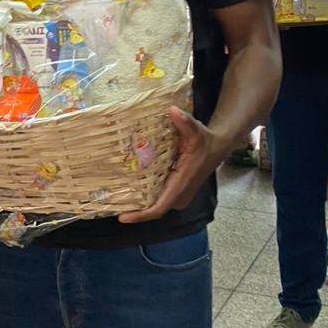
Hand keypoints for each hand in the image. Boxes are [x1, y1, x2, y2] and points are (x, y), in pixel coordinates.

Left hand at [119, 108, 228, 223]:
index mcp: (181, 185)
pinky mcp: (176, 193)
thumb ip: (185, 121)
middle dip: (134, 210)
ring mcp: (178, 197)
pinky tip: (129, 192)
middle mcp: (179, 196)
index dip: (141, 215)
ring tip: (115, 200)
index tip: (123, 217)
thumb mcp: (195, 130)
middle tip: (111, 204)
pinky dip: (145, 199)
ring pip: (155, 205)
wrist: (216, 148)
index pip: (159, 208)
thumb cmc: (204, 141)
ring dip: (138, 205)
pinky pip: (158, 200)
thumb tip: (173, 110)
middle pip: (153, 209)